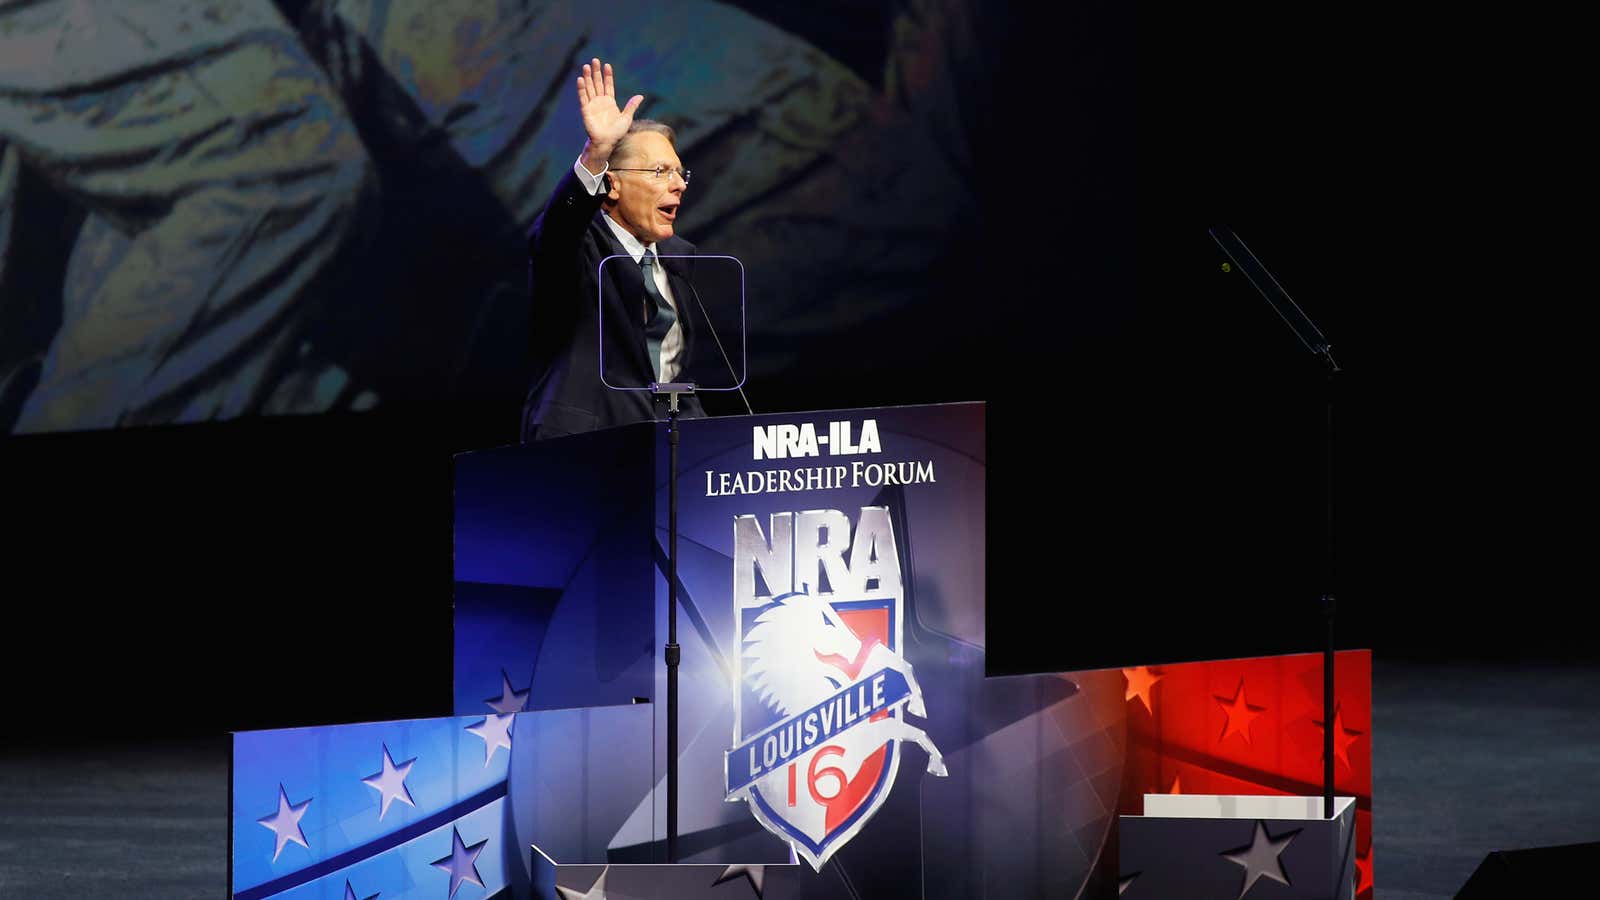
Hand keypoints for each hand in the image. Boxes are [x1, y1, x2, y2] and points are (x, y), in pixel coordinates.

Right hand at [576, 58, 641, 173]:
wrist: (607, 142)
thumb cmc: (616, 132)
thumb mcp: (627, 117)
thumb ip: (632, 106)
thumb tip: (640, 96)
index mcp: (610, 102)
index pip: (608, 85)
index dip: (607, 75)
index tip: (607, 65)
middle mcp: (600, 101)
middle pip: (597, 83)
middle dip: (596, 72)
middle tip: (594, 60)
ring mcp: (592, 105)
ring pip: (589, 88)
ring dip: (587, 77)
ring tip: (586, 66)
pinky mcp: (586, 110)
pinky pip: (583, 97)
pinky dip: (581, 88)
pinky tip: (580, 79)